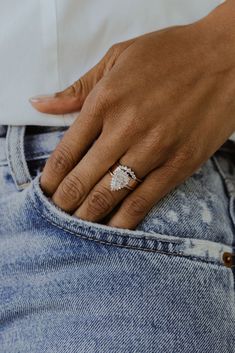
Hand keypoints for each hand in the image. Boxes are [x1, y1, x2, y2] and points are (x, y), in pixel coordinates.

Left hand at [30, 3, 234, 229]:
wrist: (225, 57)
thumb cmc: (170, 54)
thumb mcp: (118, 58)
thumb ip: (77, 88)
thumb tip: (39, 104)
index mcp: (106, 101)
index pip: (66, 151)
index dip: (51, 177)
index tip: (45, 190)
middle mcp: (125, 128)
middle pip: (82, 178)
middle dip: (64, 202)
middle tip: (57, 213)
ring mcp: (154, 150)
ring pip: (110, 194)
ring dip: (88, 215)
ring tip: (75, 225)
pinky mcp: (179, 164)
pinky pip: (144, 200)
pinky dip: (124, 219)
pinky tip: (111, 229)